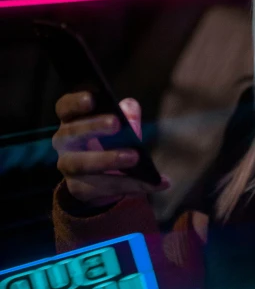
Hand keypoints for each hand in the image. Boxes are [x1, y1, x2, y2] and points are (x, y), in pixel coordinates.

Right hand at [53, 92, 169, 207]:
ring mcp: (68, 166)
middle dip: (93, 126)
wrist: (98, 179)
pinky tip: (157, 183)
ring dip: (108, 159)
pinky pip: (102, 187)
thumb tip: (130, 108)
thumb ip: (127, 115)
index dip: (75, 102)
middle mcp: (64, 141)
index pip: (65, 107)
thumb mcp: (120, 126)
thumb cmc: (109, 141)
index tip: (92, 98)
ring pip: (82, 164)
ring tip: (135, 157)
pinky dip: (132, 185)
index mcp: (72, 119)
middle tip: (116, 123)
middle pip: (71, 133)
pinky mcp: (79, 189)